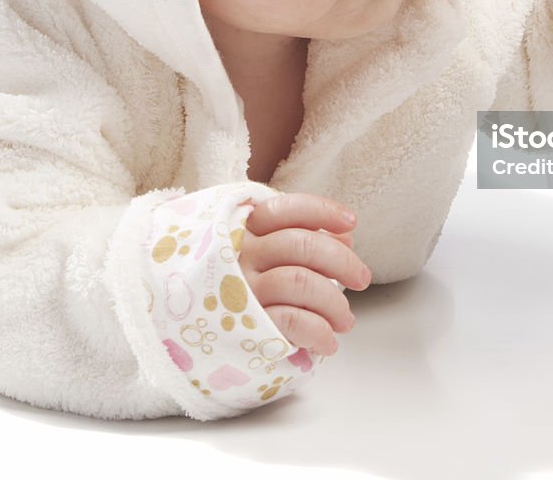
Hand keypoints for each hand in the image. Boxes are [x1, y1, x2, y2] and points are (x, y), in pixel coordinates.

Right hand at [238, 192, 371, 356]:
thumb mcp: (263, 254)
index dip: (323, 211)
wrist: (190, 335)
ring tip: (345, 319)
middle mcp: (241, 255)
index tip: (351, 223)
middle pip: (301, 245)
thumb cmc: (239, 288)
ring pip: (301, 281)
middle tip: (362, 279)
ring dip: (334, 302)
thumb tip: (345, 235)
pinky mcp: (245, 325)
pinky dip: (319, 332)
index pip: (286, 209)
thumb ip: (301, 240)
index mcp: (245, 230)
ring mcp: (241, 289)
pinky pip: (293, 321)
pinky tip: (328, 342)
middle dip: (342, 261)